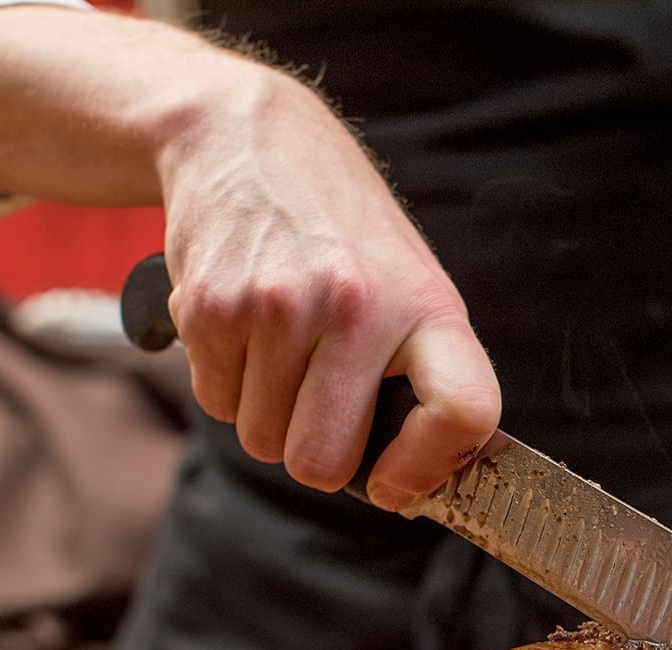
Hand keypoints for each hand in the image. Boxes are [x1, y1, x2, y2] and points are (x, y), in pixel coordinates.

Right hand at [160, 71, 499, 509]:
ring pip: (260, 440)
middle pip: (321, 461)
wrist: (250, 141)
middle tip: (316, 406)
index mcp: (426, 307)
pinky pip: (214, 402)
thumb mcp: (409, 286)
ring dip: (264, 413)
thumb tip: (409, 487)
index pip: (461, 411)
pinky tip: (244, 327)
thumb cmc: (343, 236)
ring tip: (280, 348)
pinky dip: (225, 381)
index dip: (426, 469)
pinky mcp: (210, 306)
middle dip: (313, 453)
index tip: (392, 483)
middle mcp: (356, 306)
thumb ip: (422, 379)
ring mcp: (278, 306)